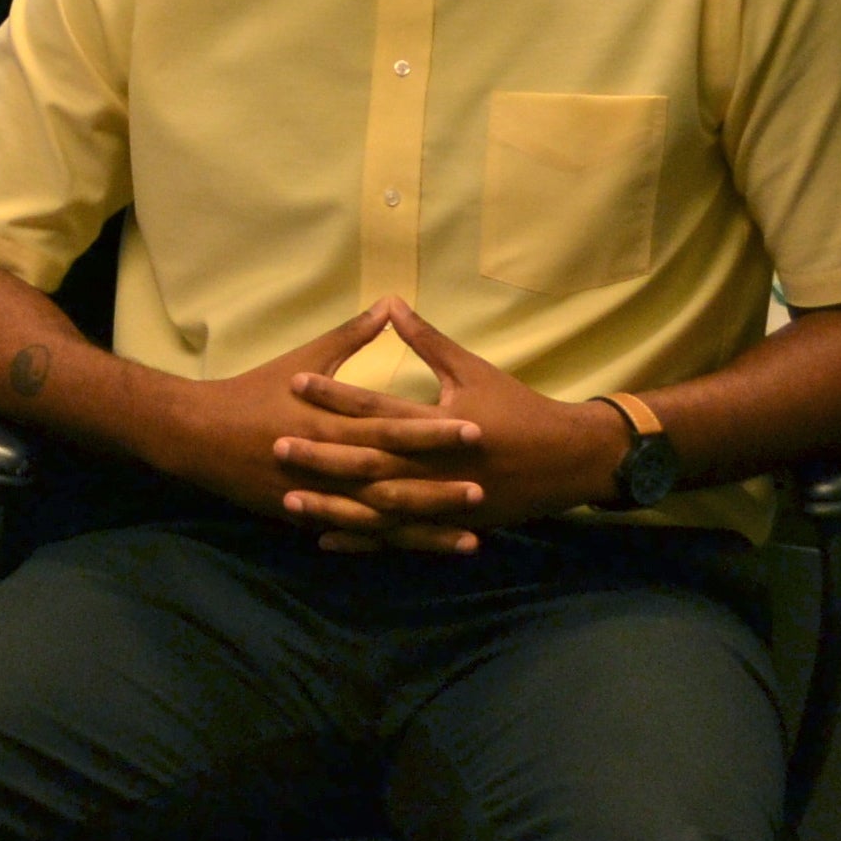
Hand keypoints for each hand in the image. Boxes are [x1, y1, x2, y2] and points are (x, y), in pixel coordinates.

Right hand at [149, 300, 480, 524]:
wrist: (200, 434)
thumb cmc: (256, 390)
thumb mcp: (305, 359)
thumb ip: (351, 336)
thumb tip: (389, 303)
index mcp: (331, 422)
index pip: (392, 429)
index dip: (434, 432)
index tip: (475, 430)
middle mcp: (328, 464)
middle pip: (392, 481)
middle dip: (438, 488)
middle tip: (484, 489)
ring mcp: (318, 497)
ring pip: (380, 521)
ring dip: (425, 530)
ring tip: (470, 539)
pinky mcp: (307, 517)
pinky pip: (355, 536)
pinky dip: (387, 545)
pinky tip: (418, 551)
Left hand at [280, 301, 627, 552]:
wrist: (565, 460)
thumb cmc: (516, 408)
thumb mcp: (471, 369)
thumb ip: (427, 340)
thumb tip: (391, 302)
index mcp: (437, 424)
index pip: (376, 407)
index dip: (335, 394)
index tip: (296, 381)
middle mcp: (434, 466)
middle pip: (368, 461)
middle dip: (320, 455)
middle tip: (274, 444)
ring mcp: (439, 501)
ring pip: (376, 507)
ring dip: (333, 504)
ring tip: (289, 499)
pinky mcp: (444, 525)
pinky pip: (396, 536)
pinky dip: (361, 538)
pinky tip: (324, 538)